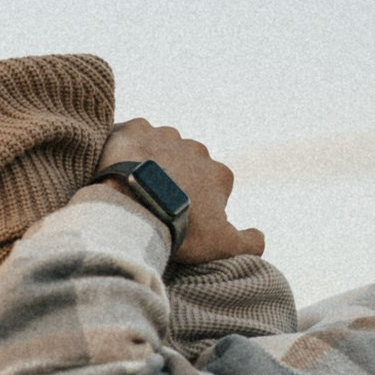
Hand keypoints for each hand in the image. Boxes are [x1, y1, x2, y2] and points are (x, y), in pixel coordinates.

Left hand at [96, 119, 264, 261]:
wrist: (134, 208)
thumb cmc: (179, 228)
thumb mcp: (221, 245)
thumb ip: (248, 242)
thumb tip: (259, 237)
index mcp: (219, 173)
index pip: (212, 189)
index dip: (196, 207)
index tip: (178, 221)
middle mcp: (196, 149)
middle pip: (185, 167)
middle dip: (173, 182)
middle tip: (153, 207)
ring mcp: (165, 136)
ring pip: (159, 149)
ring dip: (150, 164)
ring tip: (132, 190)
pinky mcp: (135, 130)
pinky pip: (131, 135)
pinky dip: (125, 149)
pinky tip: (115, 169)